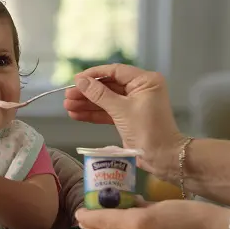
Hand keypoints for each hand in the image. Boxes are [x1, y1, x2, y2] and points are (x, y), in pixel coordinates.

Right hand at [63, 64, 184, 170]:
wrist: (162, 156)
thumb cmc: (148, 130)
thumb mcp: (121, 109)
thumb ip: (99, 94)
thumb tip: (80, 81)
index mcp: (145, 81)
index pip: (115, 71)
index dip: (94, 75)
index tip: (76, 79)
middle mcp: (140, 89)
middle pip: (108, 86)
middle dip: (87, 92)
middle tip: (68, 95)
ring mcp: (134, 104)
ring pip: (106, 100)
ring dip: (87, 104)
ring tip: (68, 106)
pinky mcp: (128, 117)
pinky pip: (108, 112)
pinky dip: (93, 114)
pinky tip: (77, 115)